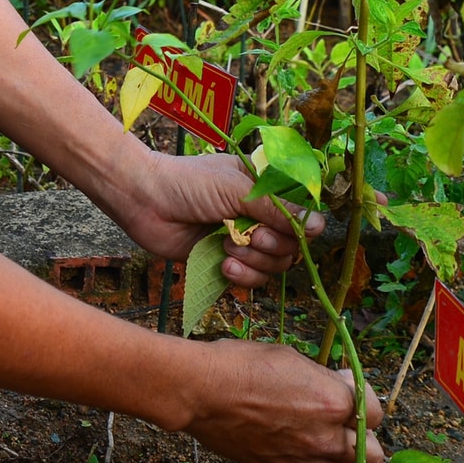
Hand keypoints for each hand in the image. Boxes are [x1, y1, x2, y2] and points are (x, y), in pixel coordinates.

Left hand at [112, 151, 321, 287]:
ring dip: (255, 261)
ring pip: (273, 265)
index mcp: (263, 189)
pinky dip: (242, 276)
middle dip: (273, 246)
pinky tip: (223, 266)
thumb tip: (319, 226)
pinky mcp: (224, 261)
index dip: (300, 226)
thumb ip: (277, 209)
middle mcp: (257, 215)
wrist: (144, 200)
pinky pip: (251, 279)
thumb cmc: (188, 183)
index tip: (292, 230)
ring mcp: (241, 239)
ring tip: (228, 249)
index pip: (300, 214)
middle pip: (291, 245)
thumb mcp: (236, 189)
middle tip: (251, 237)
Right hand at [185, 339, 384, 462]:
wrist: (202, 391)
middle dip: (365, 439)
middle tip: (347, 423)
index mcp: (333, 400)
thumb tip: (337, 385)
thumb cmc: (241, 365)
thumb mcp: (291, 358)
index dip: (363, 398)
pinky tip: (310, 459)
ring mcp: (305, 459)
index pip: (375, 411)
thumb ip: (323, 379)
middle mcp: (326, 436)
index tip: (346, 390)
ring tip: (335, 448)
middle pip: (374, 456)